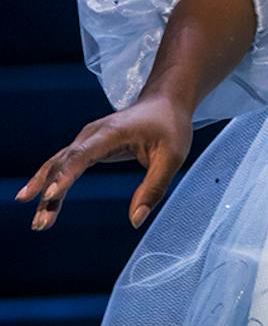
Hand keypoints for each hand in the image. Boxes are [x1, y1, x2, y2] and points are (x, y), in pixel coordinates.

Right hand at [18, 90, 192, 231]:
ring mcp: (86, 139)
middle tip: (40, 224)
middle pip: (63, 164)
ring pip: (58, 166)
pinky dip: (52, 185)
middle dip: (49, 192)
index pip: (82, 155)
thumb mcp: (171, 157)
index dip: (65, 175)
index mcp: (112, 133)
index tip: (50, 194)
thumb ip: (154, 188)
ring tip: (38, 223)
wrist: (166, 101)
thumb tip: (136, 220)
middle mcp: (93, 134)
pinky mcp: (87, 147)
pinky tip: (42, 201)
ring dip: (45, 192)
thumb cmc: (170, 127)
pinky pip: (63, 166)